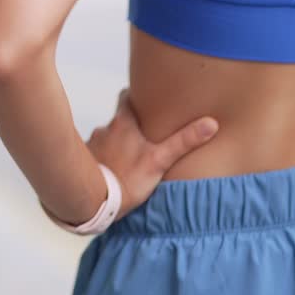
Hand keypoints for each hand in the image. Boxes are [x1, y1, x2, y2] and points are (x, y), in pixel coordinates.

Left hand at [86, 89, 218, 219]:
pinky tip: (107, 171)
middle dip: (126, 124)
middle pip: (116, 119)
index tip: (142, 97)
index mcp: (123, 124)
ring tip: (124, 157)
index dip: (134, 96)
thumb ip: (184, 142)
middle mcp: (104, 129)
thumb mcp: (160, 160)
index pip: (126, 98)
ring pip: (104, 138)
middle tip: (140, 133)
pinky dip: (100, 160)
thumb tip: (211, 123)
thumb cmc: (127, 178)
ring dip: (113, 144)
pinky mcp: (83, 161)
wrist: (92, 199)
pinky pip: (93, 156)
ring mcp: (91, 145)